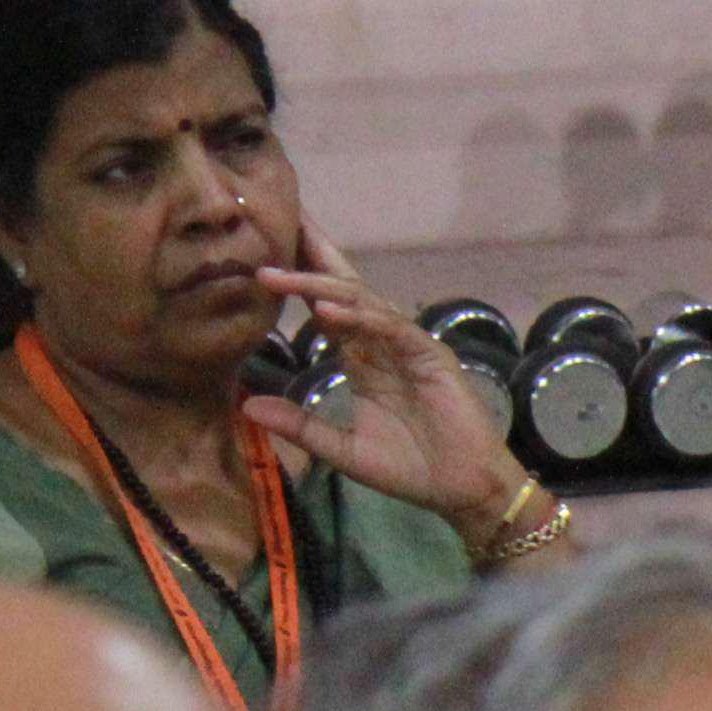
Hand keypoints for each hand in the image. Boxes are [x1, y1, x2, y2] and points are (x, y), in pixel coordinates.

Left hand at [240, 218, 544, 547]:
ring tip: (275, 275)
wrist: (464, 492)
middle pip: (343, 286)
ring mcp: (409, 345)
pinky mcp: (431, 357)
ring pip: (360, 301)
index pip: (326, 306)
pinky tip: (326, 311)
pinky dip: (359, 318)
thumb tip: (247, 406)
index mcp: (363, 358)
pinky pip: (390, 328)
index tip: (263, 251)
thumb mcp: (343, 450)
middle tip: (277, 218)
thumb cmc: (412, 470)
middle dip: (311, 253)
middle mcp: (383, 342)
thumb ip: (300, 426)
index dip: (299, 276)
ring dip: (317, 286)